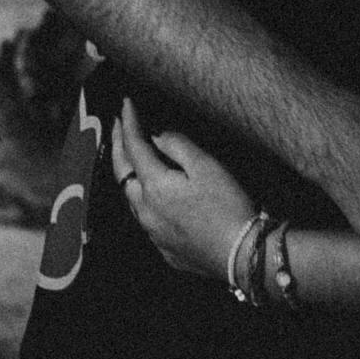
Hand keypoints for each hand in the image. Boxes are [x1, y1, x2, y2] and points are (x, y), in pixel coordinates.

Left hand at [113, 99, 257, 283]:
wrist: (242, 254)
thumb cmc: (228, 206)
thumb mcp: (206, 166)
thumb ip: (177, 146)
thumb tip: (157, 136)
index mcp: (154, 186)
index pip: (134, 147)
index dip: (128, 123)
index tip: (125, 103)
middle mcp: (145, 210)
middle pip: (122, 173)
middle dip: (118, 146)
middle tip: (117, 125)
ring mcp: (153, 233)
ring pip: (131, 198)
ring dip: (128, 173)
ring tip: (129, 156)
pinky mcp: (165, 248)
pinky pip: (146, 219)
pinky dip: (144, 199)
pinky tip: (153, 197)